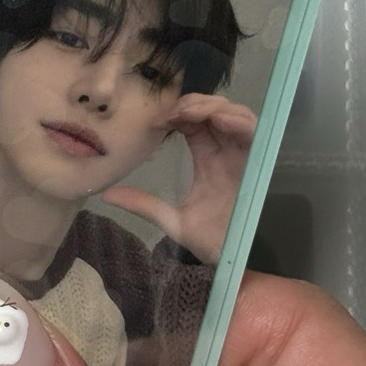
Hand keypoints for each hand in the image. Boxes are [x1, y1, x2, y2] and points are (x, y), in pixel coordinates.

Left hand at [101, 91, 256, 263]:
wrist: (236, 261)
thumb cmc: (212, 241)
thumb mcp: (172, 220)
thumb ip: (143, 204)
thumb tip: (106, 195)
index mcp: (208, 159)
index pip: (194, 123)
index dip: (178, 114)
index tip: (158, 120)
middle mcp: (227, 153)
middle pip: (215, 111)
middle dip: (195, 104)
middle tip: (175, 112)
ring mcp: (245, 156)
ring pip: (234, 114)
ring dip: (213, 107)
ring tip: (191, 113)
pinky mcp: (260, 162)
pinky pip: (255, 132)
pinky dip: (238, 120)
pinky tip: (219, 119)